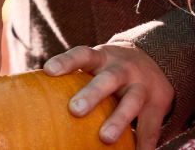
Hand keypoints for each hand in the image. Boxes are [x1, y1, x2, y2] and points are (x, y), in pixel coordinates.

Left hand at [45, 43, 174, 149]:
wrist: (157, 60)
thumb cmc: (111, 68)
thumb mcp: (97, 63)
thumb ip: (75, 76)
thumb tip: (36, 98)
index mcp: (102, 57)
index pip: (82, 54)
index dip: (66, 61)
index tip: (48, 70)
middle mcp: (123, 69)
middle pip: (108, 79)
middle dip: (92, 94)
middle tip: (75, 109)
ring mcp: (142, 85)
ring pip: (131, 102)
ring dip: (118, 120)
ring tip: (105, 138)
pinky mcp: (158, 103)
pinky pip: (150, 126)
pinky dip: (143, 143)